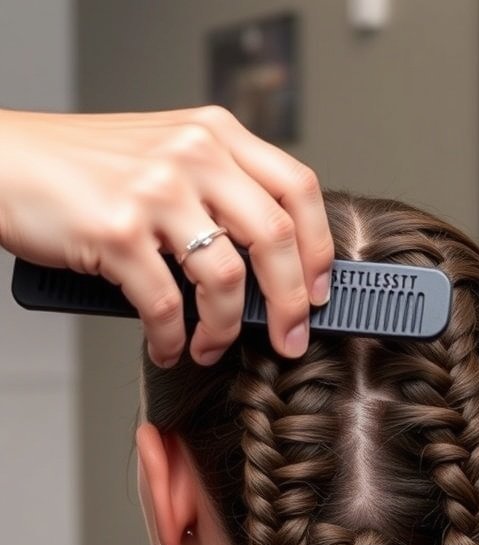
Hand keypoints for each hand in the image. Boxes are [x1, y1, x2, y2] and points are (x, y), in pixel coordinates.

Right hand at [0, 106, 333, 365]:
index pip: (297, 189)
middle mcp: (193, 154)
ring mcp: (156, 191)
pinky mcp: (117, 231)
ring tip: (212, 347)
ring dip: (225, 330)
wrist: (5, 163)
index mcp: (214, 135)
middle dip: (290, 304)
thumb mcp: (165, 155)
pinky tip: (167, 346)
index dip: (318, 248)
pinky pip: (165, 306)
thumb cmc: (82, 168)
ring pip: (226, 279)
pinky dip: (171, 339)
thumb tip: (266, 263)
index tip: (318, 290)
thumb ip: (217, 191)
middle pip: (275, 238)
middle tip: (287, 338)